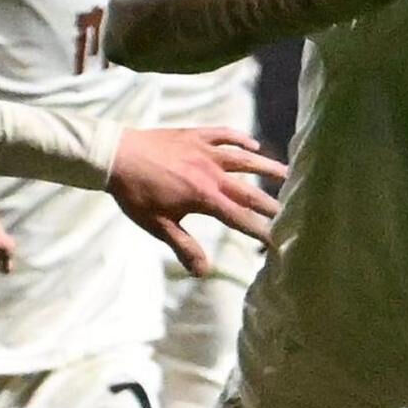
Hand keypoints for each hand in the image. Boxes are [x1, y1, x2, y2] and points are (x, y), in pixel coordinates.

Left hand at [106, 128, 286, 274]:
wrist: (116, 156)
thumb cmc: (135, 194)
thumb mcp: (159, 225)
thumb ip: (184, 247)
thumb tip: (203, 272)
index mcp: (204, 197)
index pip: (239, 217)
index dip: (260, 230)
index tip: (277, 241)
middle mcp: (211, 173)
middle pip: (248, 190)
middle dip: (270, 202)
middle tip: (291, 211)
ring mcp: (205, 151)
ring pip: (244, 158)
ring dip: (266, 166)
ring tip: (286, 173)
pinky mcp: (195, 135)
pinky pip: (224, 135)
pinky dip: (240, 139)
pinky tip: (253, 144)